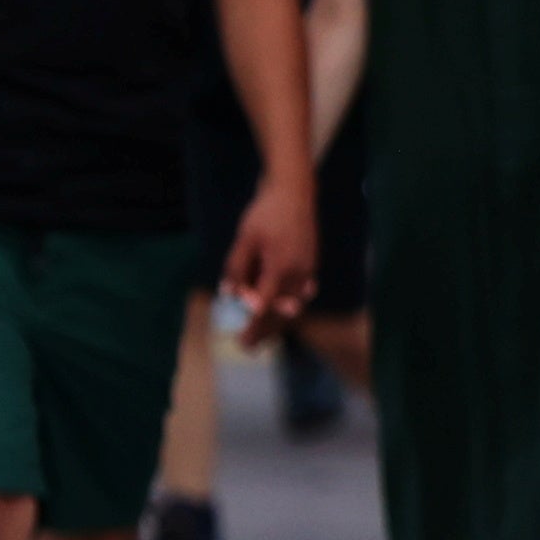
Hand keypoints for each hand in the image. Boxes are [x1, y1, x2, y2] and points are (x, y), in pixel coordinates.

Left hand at [219, 177, 319, 337]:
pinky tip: (284, 308)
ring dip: (278, 320)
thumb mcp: (245, 239)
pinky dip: (290, 304)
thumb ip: (237, 268)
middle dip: (266, 330)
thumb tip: (229, 294)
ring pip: (293, 305)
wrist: (295, 193)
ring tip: (264, 332)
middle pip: (282, 313)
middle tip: (250, 345)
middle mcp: (298, 275)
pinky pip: (300, 293)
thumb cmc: (266, 213)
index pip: (265, 308)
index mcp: (280, 270)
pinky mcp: (311, 265)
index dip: (253, 326)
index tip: (242, 341)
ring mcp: (308, 271)